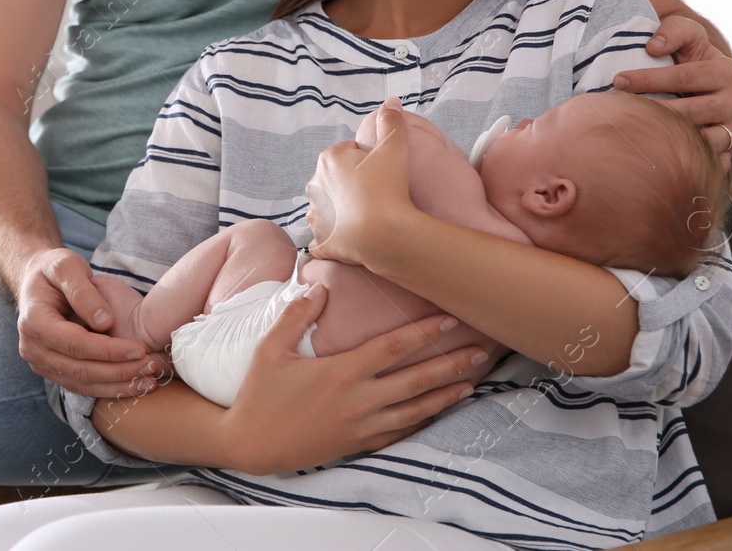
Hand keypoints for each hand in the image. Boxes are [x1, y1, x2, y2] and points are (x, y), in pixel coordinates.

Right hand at [15, 248, 161, 396]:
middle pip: (80, 369)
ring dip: (117, 385)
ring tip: (149, 381)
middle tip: (150, 367)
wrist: (38, 280)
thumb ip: (83, 292)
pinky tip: (135, 384)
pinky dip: (109, 388)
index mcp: (33, 321)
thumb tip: (105, 322)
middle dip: (118, 371)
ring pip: (82, 383)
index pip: (74, 343)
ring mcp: (41, 363)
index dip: (108, 350)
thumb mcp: (67, 266)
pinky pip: (82, 386)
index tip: (139, 348)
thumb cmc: (55, 268)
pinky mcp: (53, 370)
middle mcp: (32, 348)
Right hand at [218, 285, 484, 473]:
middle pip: (416, 379)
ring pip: (416, 409)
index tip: (449, 320)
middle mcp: (359, 400)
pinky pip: (400, 432)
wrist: (250, 444)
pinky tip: (437, 411)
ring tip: (471, 383)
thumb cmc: (258, 396)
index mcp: (341, 372)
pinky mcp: (358, 443)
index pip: (393, 347)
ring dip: (446, 395)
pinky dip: (423, 420)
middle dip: (451, 364)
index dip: (424, 332)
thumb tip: (319, 288)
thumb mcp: (270, 349)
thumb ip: (296, 316)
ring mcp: (362, 425)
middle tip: (481, 352)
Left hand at [306, 97, 415, 268]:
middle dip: (352, 184)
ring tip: (368, 217)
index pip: (348, 153)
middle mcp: (314, 185)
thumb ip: (391, 121)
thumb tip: (390, 102)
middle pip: (336, 179)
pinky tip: (352, 238)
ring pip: (328, 207)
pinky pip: (325, 237)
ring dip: (342, 210)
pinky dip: (336, 237)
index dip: (367, 161)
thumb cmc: (389, 187)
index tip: (381, 173)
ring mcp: (316, 215)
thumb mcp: (395, 146)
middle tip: (378, 194)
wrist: (384, 234)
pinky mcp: (321, 241)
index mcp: (328, 159)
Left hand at [613, 14, 731, 163]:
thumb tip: (654, 46)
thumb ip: (675, 30)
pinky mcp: (728, 155)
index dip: (649, 79)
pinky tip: (653, 157)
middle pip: (687, 112)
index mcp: (727, 73)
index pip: (684, 77)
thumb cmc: (693, 58)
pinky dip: (682, 163)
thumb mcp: (688, 35)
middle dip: (650, 111)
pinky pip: (705, 164)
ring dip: (664, 139)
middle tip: (618, 110)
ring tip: (633, 134)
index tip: (618, 80)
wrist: (710, 86)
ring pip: (697, 141)